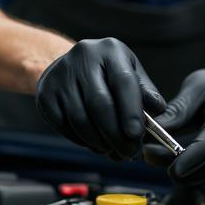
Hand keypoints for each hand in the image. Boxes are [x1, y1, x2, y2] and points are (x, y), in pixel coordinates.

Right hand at [35, 38, 164, 160]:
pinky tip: (95, 144)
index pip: (123, 81)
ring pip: (80, 119)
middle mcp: (83, 57)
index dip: (131, 111)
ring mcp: (61, 75)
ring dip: (99, 142)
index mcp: (110, 50)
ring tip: (113, 152)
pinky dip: (81, 141)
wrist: (68, 66)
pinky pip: (64, 126)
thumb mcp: (130, 72)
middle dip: (116, 135)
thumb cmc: (108, 73)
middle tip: (128, 154)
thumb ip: (146, 93)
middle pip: (99, 104)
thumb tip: (159, 113)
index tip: (137, 136)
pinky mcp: (45, 94)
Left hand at [149, 62, 204, 184]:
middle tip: (160, 164)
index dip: (189, 161)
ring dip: (192, 174)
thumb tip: (150, 133)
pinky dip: (202, 169)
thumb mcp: (194, 88)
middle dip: (187, 173)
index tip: (171, 170)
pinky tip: (186, 161)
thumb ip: (176, 112)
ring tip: (168, 163)